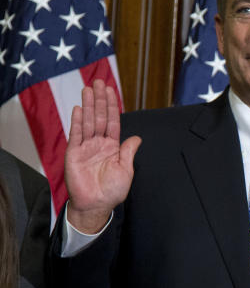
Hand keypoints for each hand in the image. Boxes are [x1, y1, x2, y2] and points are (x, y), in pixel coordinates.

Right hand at [65, 79, 140, 233]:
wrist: (96, 205)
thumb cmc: (112, 191)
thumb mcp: (126, 170)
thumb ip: (128, 152)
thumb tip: (137, 137)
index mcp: (112, 146)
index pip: (112, 121)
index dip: (112, 106)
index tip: (110, 91)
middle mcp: (98, 144)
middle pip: (99, 117)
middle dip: (99, 99)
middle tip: (98, 82)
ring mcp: (85, 147)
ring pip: (87, 122)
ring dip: (88, 105)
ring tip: (88, 89)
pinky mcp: (74, 153)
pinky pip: (76, 135)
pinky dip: (77, 122)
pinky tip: (78, 109)